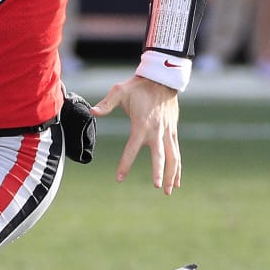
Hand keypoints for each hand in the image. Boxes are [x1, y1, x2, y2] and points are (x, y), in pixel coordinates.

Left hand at [91, 75, 181, 193]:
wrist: (162, 78)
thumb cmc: (138, 86)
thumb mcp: (120, 91)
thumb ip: (106, 104)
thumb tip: (92, 111)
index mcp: (141, 124)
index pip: (132, 148)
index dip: (125, 164)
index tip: (119, 178)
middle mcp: (156, 131)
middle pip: (159, 155)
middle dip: (158, 171)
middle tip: (157, 186)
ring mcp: (167, 132)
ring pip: (172, 157)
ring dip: (172, 174)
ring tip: (169, 191)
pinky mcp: (172, 131)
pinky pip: (176, 152)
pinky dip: (177, 167)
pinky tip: (177, 180)